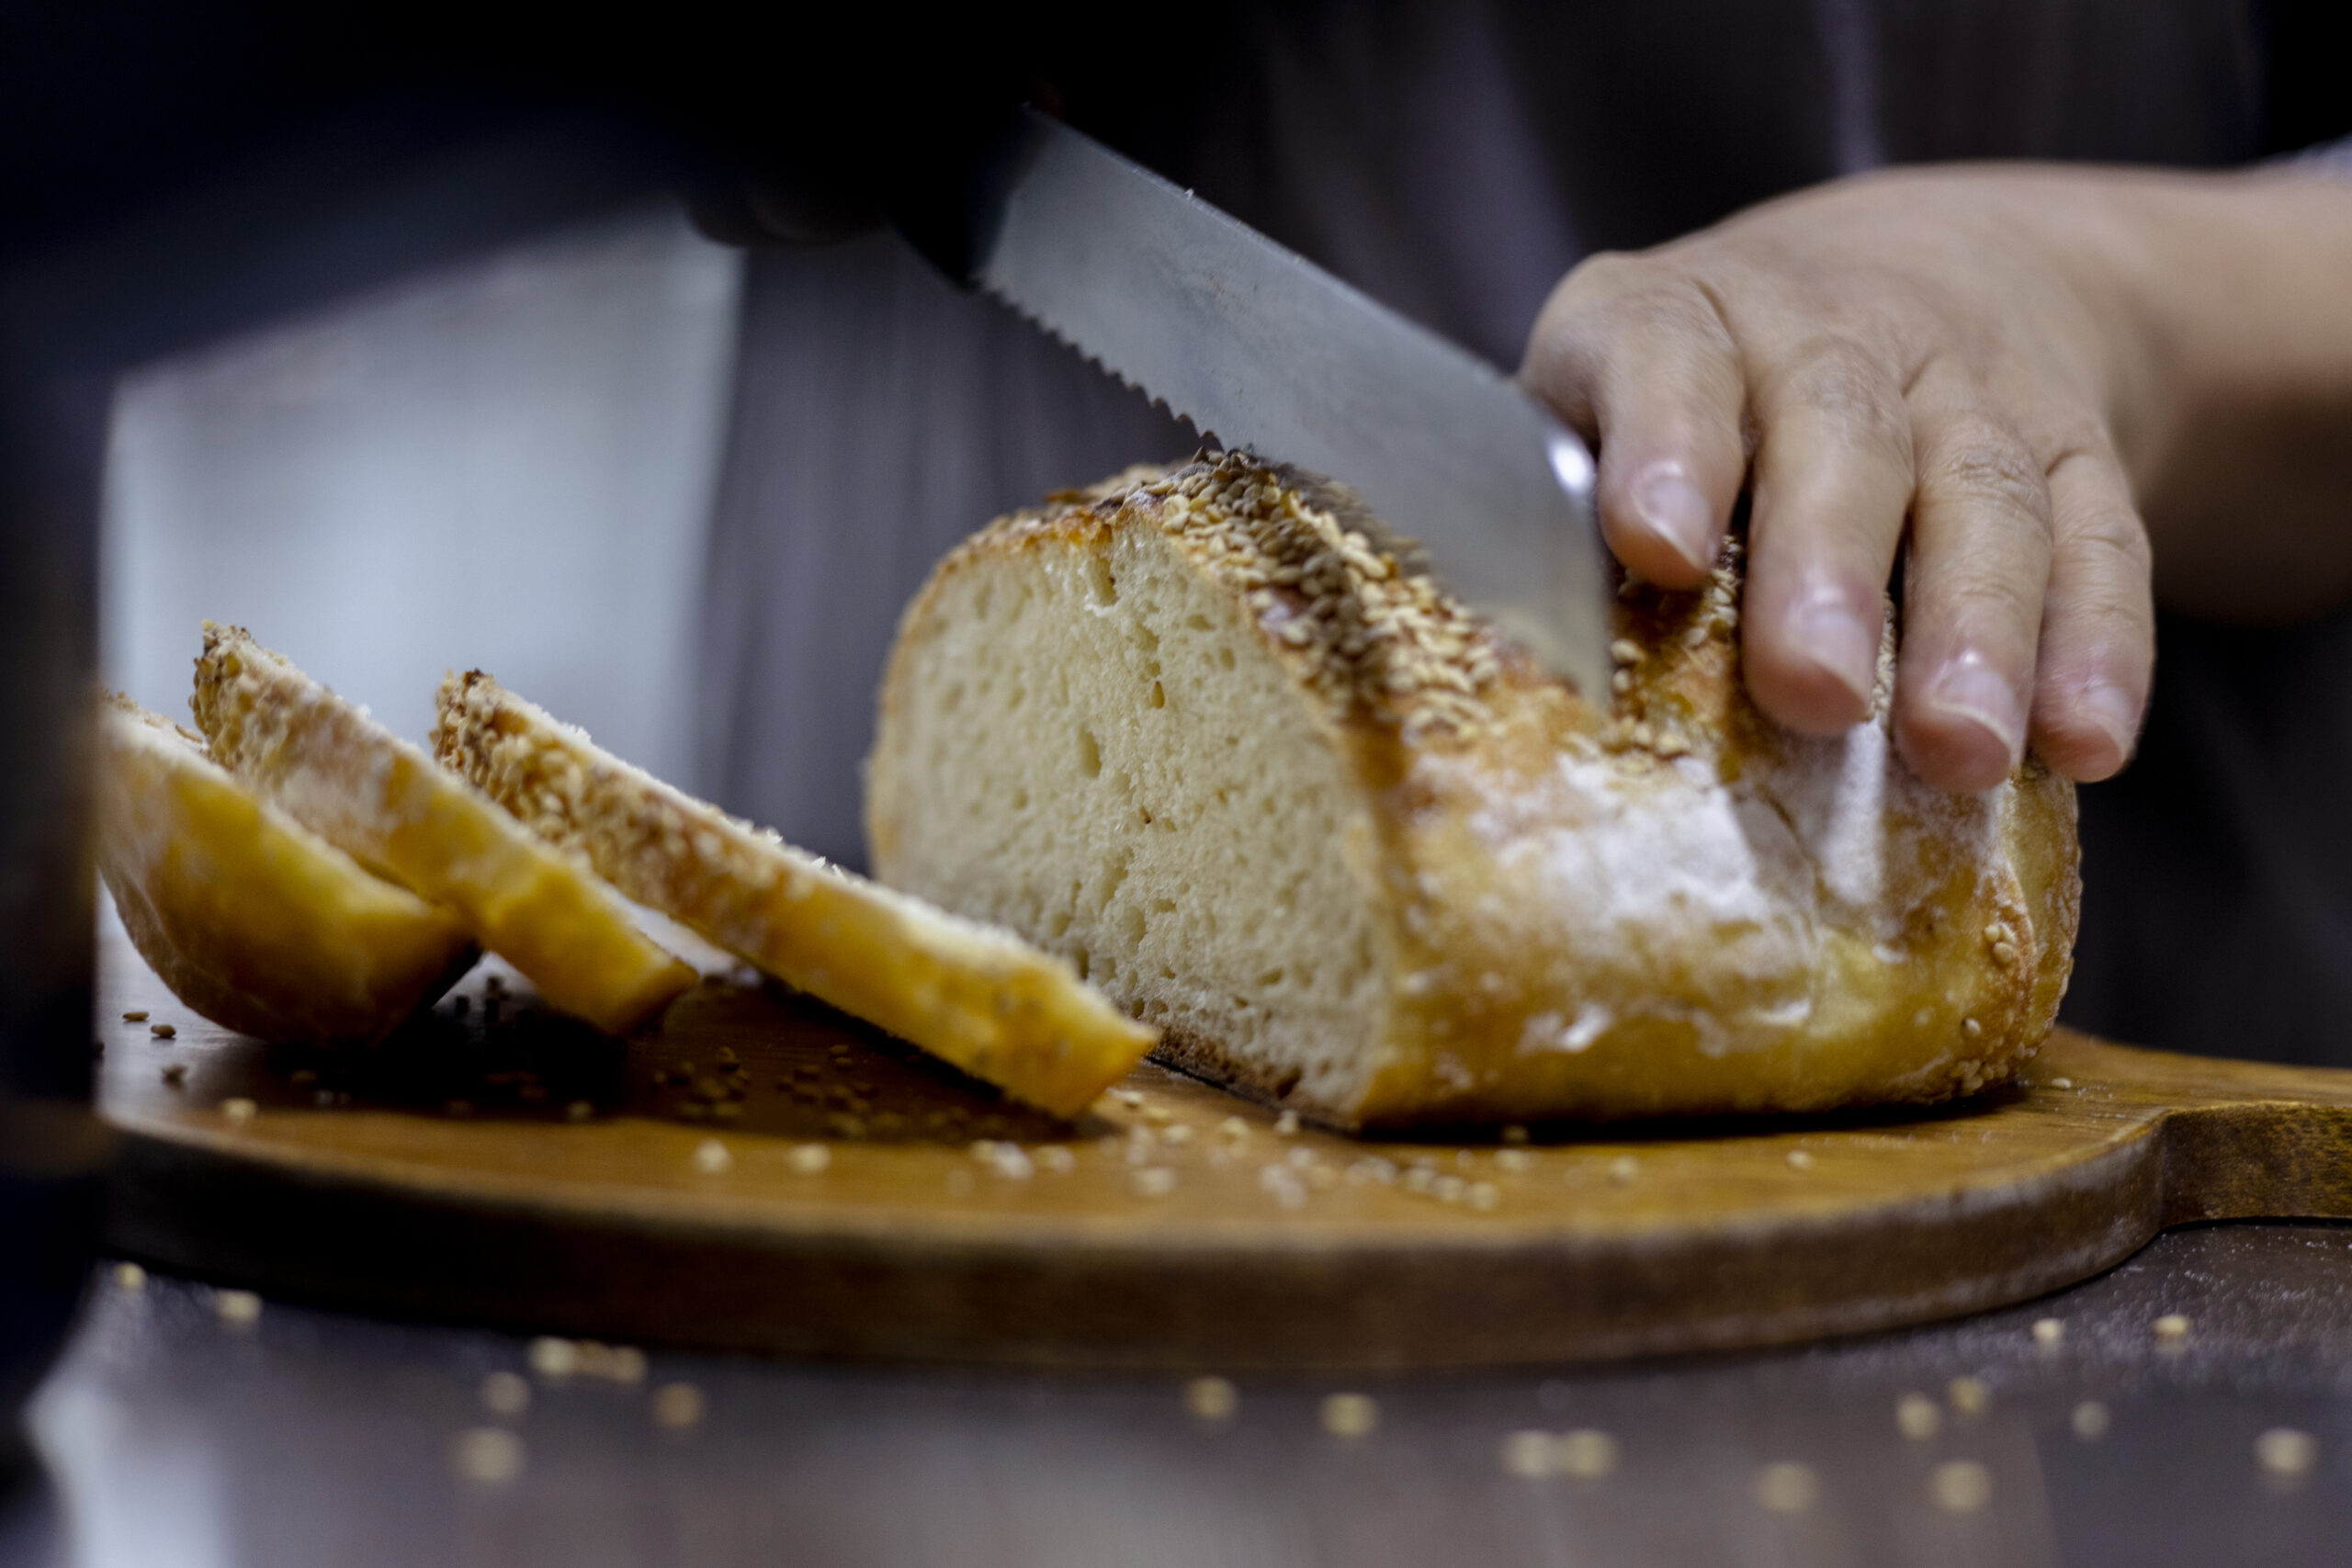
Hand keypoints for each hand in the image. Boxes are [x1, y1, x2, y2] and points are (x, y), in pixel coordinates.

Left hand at [1522, 168, 2155, 790]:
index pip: (1664, 356)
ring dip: (1978, 629)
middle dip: (1828, 567)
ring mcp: (1964, 386)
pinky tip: (2086, 747)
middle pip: (1841, 434)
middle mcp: (1826, 332)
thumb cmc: (1693, 403)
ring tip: (1961, 752)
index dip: (1664, 444)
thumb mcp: (1597, 413)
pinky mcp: (2073, 447)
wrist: (1907, 270)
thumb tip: (1512, 684)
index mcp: (1677, 321)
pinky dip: (2099, 645)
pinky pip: (2101, 539)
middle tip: (1815, 692)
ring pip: (1983, 492)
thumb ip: (1554, 521)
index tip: (1660, 548)